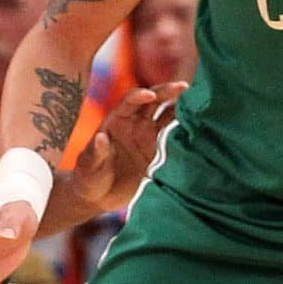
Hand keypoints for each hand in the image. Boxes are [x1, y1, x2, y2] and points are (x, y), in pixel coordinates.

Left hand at [53, 84, 185, 219]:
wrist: (98, 196)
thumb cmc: (87, 178)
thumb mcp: (88, 166)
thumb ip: (95, 152)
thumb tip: (101, 138)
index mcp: (114, 121)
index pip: (129, 102)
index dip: (140, 96)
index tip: (151, 95)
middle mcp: (132, 123)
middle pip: (151, 101)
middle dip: (165, 92)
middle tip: (183, 86)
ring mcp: (144, 135)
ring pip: (164, 113)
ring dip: (177, 105)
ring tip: (195, 99)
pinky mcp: (154, 148)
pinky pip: (170, 132)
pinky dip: (181, 125)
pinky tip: (195, 120)